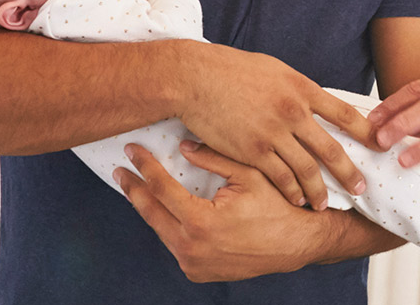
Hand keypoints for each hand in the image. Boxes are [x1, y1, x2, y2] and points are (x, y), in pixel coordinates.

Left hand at [115, 141, 334, 282]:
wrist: (297, 244)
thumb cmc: (278, 207)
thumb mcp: (248, 175)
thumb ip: (212, 159)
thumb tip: (182, 146)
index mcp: (201, 222)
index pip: (161, 189)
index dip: (145, 167)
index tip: (133, 152)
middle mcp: (192, 248)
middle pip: (151, 213)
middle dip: (134, 189)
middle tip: (122, 171)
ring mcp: (193, 264)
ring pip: (161, 230)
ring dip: (150, 208)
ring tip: (138, 188)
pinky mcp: (198, 272)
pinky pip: (175, 245)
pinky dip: (169, 227)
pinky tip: (165, 211)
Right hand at [175, 43, 380, 209]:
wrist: (195, 78)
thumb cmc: (230, 69)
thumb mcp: (273, 69)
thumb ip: (295, 88)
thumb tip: (311, 102)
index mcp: (301, 88)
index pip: (344, 114)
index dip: (366, 132)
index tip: (380, 145)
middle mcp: (293, 112)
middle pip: (331, 149)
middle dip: (349, 173)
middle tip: (362, 189)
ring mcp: (274, 133)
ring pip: (307, 170)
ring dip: (319, 191)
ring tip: (324, 204)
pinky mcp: (253, 151)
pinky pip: (280, 178)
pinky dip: (291, 191)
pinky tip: (296, 199)